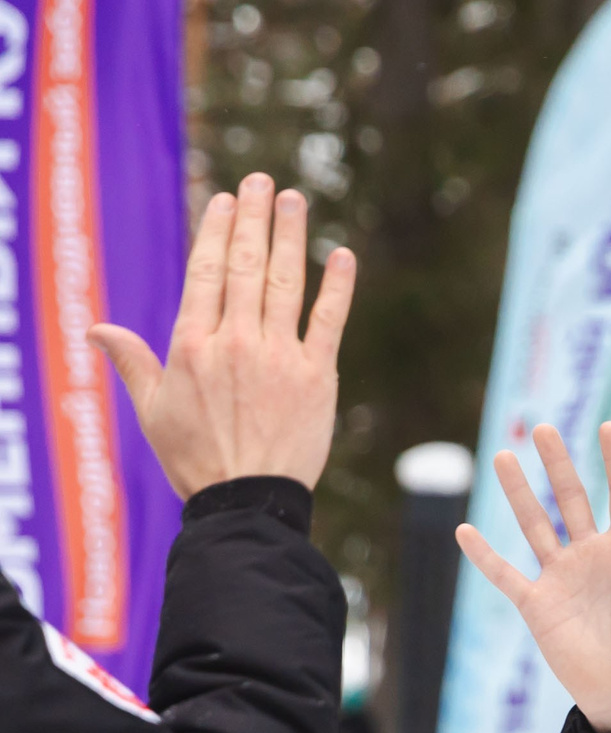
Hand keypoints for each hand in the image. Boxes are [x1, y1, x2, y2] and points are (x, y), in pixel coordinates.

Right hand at [91, 174, 355, 495]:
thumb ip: (131, 362)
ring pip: (285, 283)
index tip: (227, 201)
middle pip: (245, 264)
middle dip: (255, 218)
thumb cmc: (195, 459)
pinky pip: (330, 321)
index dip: (218, 230)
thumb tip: (96, 329)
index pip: (206, 270)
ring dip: (291, 237)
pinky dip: (338, 287)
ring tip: (295, 200)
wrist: (246, 501)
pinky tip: (343, 255)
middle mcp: (236, 341)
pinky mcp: (317, 377)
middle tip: (264, 182)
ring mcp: (280, 356)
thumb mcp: (151, 409)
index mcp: (193, 344)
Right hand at [455, 422, 610, 732]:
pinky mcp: (537, 604)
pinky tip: (465, 530)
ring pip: (535, 525)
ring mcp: (561, 577)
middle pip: (571, 499)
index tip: (609, 427)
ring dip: (519, 493)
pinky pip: (505, 574)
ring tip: (503, 456)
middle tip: (544, 428)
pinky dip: (484, 555)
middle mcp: (591, 556)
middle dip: (558, 464)